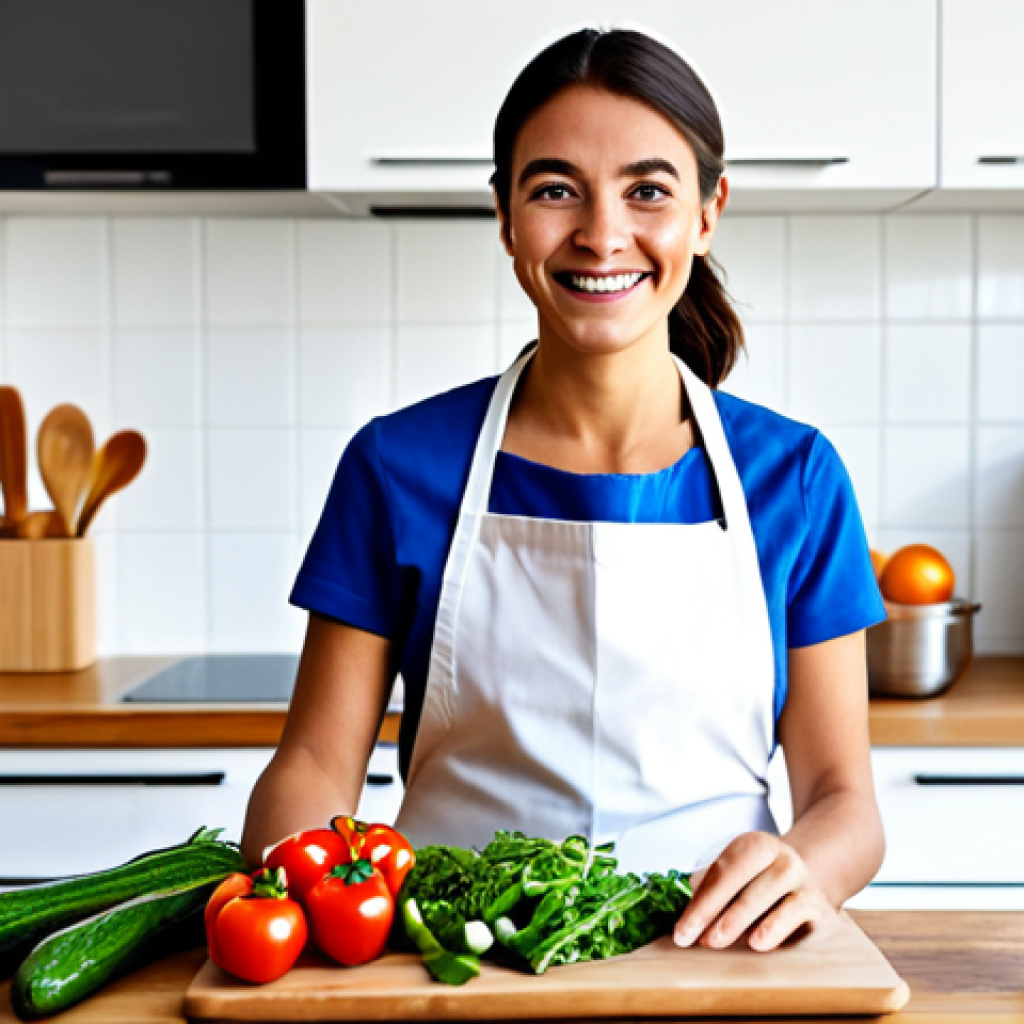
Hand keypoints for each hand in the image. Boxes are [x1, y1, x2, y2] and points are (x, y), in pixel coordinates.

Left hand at [673, 831, 835, 952]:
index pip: (721, 870)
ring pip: (770, 889)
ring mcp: (801, 877)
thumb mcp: (739, 886)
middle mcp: (779, 855)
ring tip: (717, 939)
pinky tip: (757, 942)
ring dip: (740, 915)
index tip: (681, 931)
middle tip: (693, 936)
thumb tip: (687, 914)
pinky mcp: (818, 904)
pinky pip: (797, 910)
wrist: (811, 896)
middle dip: (713, 906)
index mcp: (754, 846)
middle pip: (742, 875)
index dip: (699, 901)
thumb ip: (713, 894)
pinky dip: (776, 925)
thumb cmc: (764, 892)